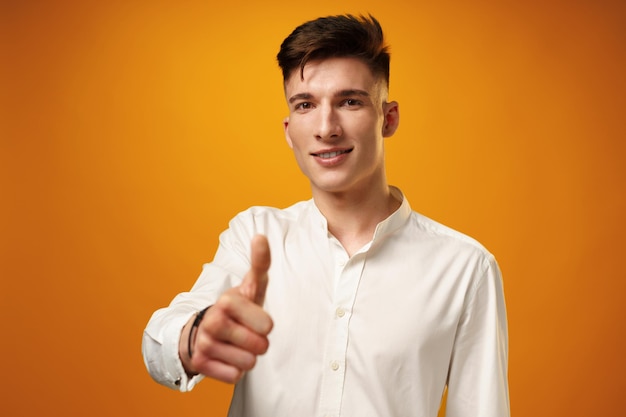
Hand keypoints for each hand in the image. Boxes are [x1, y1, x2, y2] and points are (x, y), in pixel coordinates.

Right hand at [181, 235, 273, 382]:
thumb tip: (260, 236)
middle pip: (260, 347)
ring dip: (248, 357)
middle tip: (246, 333)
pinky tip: (226, 357)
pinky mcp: (199, 363)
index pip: (267, 325)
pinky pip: (234, 376)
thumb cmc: (238, 308)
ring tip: (236, 344)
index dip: (266, 325)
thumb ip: (260, 263)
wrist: (205, 330)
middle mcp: (213, 321)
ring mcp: (204, 343)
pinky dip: (235, 370)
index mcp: (227, 300)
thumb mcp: (251, 285)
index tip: (254, 317)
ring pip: (248, 363)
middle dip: (259, 343)